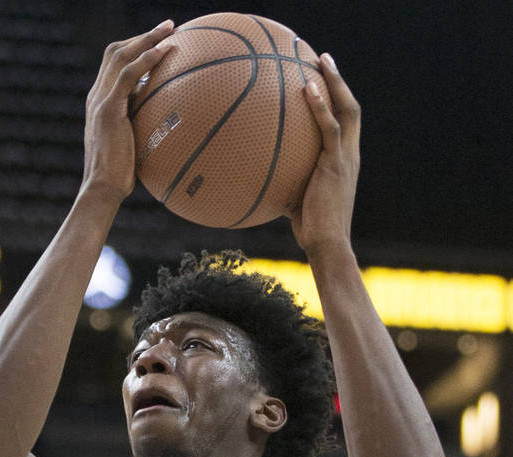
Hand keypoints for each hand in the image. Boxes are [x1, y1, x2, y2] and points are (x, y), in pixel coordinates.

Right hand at [81, 21, 175, 199]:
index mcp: (99, 102)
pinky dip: (146, 59)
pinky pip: (127, 75)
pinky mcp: (108, 110)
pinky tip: (165, 52)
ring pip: (120, 56)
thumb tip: (164, 120)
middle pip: (115, 52)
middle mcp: (96, 97)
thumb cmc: (119, 175)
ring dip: (147, 39)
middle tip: (168, 27)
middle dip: (142, 36)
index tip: (159, 41)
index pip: (113, 64)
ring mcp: (100, 102)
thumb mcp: (130, 143)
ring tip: (170, 30)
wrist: (101, 189)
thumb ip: (139, 124)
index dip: (136, 48)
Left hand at [289, 53, 360, 256]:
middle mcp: (351, 154)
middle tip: (324, 59)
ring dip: (335, 82)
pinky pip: (329, 128)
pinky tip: (306, 89)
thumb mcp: (298, 198)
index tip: (324, 81)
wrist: (327, 243)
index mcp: (345, 160)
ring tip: (320, 61)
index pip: (346, 122)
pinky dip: (320, 106)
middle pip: (351, 107)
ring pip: (347, 109)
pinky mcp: (336, 164)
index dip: (338, 99)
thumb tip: (259, 175)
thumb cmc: (310, 228)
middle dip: (339, 81)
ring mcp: (346, 157)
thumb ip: (287, 181)